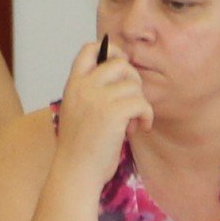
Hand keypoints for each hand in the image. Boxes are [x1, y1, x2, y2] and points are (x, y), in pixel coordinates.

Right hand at [50, 42, 151, 189]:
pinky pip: (141, 103)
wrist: (76, 171)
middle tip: (132, 101)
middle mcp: (83, 86)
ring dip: (140, 104)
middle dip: (133, 80)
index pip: (89, 49)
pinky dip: (146, 116)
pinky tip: (140, 128)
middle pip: (120, 63)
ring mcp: (97, 98)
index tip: (122, 65)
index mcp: (73, 84)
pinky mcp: (113, 113)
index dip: (111, 50)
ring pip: (134, 85)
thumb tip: (123, 71)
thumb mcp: (77, 110)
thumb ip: (92, 91)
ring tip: (132, 122)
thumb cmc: (80, 146)